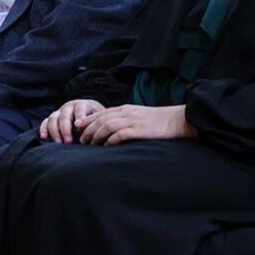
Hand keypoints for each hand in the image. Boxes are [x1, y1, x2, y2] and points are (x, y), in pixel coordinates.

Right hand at [39, 99, 105, 143]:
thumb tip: (99, 131)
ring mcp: (59, 112)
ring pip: (53, 118)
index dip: (79, 117)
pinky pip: (45, 122)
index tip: (78, 127)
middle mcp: (69, 106)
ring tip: (59, 142)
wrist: (89, 113)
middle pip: (64, 114)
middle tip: (68, 141)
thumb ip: (98, 122)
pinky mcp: (52, 118)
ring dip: (55, 130)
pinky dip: (43, 129)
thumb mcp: (100, 118)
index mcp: (82, 105)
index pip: (79, 108)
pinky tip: (44, 137)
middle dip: (65, 128)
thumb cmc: (96, 119)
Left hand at [76, 104, 197, 145]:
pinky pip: (120, 134)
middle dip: (88, 129)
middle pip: (101, 119)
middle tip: (80, 139)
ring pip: (107, 125)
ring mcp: (132, 120)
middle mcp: (126, 113)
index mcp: (125, 109)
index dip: (88, 119)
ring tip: (89, 144)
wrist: (177, 119)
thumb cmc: (159, 120)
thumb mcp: (139, 116)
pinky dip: (110, 140)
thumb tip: (113, 130)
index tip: (77, 126)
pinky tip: (106, 146)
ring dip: (95, 135)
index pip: (101, 112)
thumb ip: (126, 119)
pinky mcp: (139, 130)